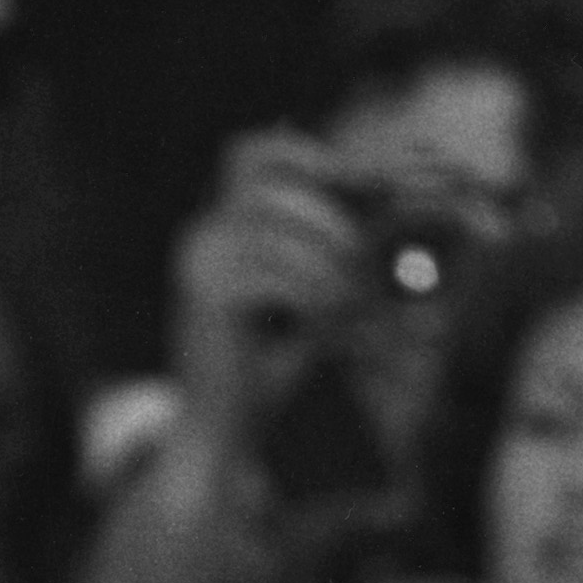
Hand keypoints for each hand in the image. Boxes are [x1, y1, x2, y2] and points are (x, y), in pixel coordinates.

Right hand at [171, 131, 371, 425]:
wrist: (221, 431)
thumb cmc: (271, 360)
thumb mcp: (306, 284)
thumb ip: (330, 234)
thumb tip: (385, 182)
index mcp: (216, 225)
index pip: (253, 151)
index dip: (307, 158)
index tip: (354, 191)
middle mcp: (199, 236)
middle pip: (274, 187)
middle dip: (327, 221)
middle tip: (356, 264)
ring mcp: (198, 264)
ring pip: (282, 231)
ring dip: (327, 264)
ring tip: (344, 303)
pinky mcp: (206, 297)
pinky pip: (278, 273)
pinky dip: (314, 295)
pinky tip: (323, 322)